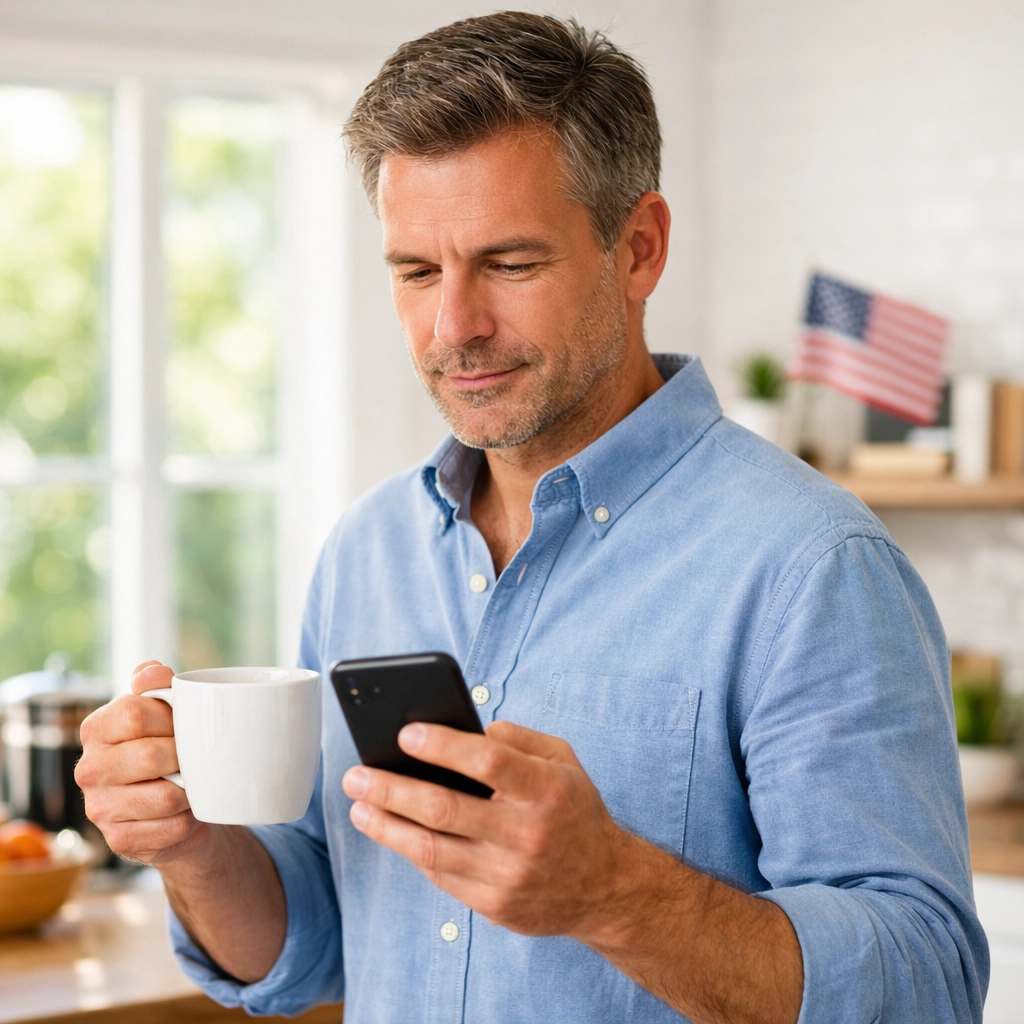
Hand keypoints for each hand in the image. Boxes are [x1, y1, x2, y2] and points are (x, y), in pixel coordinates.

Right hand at [75, 661, 207, 864]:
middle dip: (184, 755)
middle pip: (150, 755)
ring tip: (194, 783)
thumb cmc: (167, 747)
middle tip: (196, 756)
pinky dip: (190, 819)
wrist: (173, 804)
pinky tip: (188, 811)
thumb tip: (153, 672)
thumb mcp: (161, 710)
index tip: (185, 722)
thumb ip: (155, 683)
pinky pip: (172, 827)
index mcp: (96, 729)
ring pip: (165, 796)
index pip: (133, 712)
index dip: (170, 717)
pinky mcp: (119, 840)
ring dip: (191, 790)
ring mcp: (100, 808)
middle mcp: (89, 769)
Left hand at [341, 720, 639, 938]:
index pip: (487, 762)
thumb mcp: (564, 761)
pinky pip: (440, 875)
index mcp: (546, 789)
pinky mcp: (494, 905)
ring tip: (359, 806)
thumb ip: (519, 738)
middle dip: (391, 789)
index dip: (442, 746)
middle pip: (444, 808)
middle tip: (356, 775)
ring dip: (386, 825)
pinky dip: (411, 851)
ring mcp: (508, 875)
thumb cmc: (575, 813)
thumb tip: (467, 729)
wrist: (606, 888)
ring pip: (430, 848)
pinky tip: (393, 832)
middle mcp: (526, 833)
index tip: (404, 734)